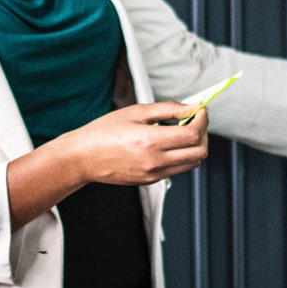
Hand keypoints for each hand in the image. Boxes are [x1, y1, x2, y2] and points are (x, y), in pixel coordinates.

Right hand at [55, 102, 209, 187]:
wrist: (83, 158)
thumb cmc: (104, 131)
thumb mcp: (136, 112)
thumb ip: (168, 109)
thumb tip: (192, 106)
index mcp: (150, 141)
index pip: (193, 134)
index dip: (202, 120)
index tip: (200, 109)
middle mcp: (155, 161)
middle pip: (199, 151)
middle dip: (203, 133)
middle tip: (194, 119)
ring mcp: (154, 174)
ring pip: (192, 163)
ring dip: (195, 146)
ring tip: (181, 131)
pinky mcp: (151, 181)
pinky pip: (178, 169)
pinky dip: (182, 155)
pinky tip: (169, 143)